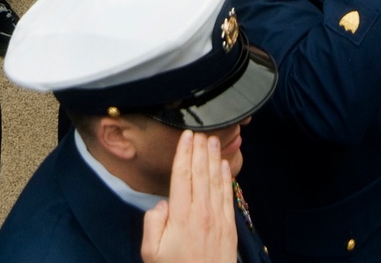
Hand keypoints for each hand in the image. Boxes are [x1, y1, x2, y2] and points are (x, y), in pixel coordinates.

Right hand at [141, 131, 237, 262]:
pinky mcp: (229, 228)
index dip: (184, 153)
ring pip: (215, 181)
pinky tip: (224, 165)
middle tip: (200, 130)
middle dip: (200, 150)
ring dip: (213, 158)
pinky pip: (227, 196)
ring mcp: (218, 220)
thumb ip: (152, 224)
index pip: (182, 176)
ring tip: (212, 140)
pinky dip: (226, 178)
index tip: (186, 136)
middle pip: (200, 173)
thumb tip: (162, 204)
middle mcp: (201, 213)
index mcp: (181, 216)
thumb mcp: (151, 253)